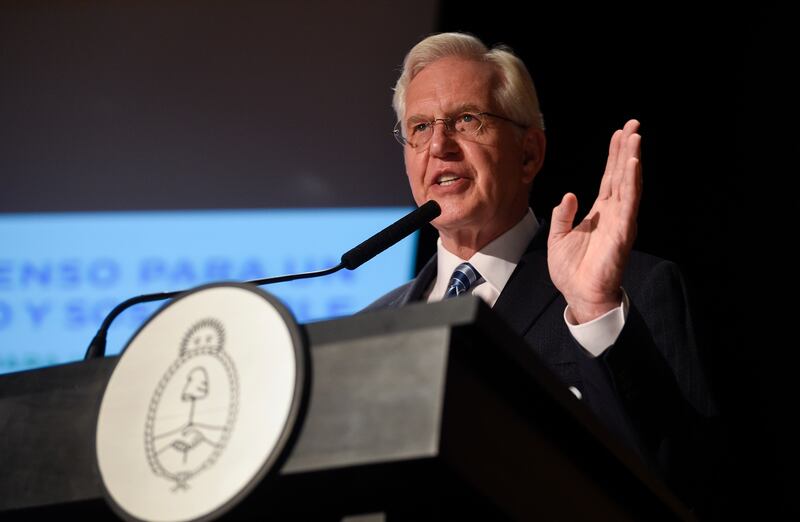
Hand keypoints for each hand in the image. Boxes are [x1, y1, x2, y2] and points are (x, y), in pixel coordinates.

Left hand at [547, 119, 641, 322]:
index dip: (614, 156)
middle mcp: (614, 213)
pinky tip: (633, 164)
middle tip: (634, 124)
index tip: (620, 133)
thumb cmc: (571, 271)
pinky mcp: (623, 232)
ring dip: (632, 160)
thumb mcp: (558, 237)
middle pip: (622, 174)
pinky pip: (629, 203)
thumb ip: (562, 215)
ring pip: (629, 184)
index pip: (610, 178)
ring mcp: (621, 221)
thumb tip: (568, 195)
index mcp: (600, 212)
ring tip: (635, 137)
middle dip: (628, 149)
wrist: (580, 296)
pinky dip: (632, 182)